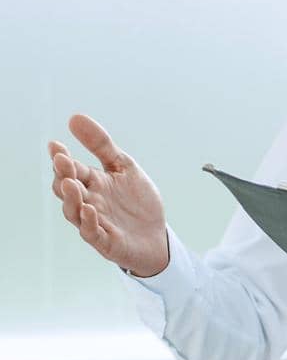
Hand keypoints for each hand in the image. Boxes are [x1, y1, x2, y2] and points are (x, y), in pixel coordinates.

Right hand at [48, 114, 168, 276]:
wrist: (157, 235)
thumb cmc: (138, 202)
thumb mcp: (124, 167)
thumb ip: (101, 145)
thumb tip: (74, 117)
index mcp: (91, 182)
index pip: (71, 168)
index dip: (62, 157)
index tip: (56, 145)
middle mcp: (88, 201)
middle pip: (67, 188)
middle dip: (63, 175)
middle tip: (62, 161)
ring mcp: (95, 223)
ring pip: (73, 211)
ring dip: (71, 198)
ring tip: (70, 183)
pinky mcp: (106, 242)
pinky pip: (92, 233)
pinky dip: (89, 222)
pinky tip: (89, 209)